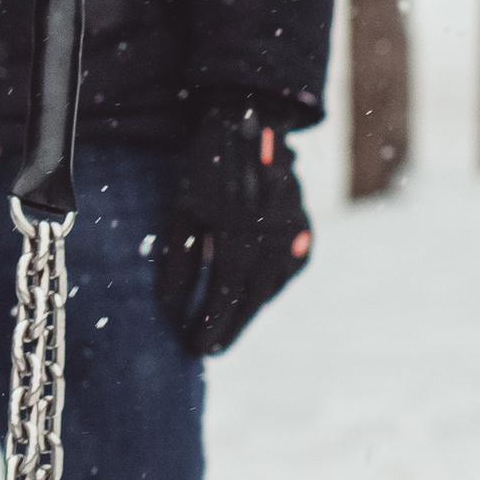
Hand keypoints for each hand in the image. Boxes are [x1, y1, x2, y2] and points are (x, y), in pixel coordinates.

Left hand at [154, 101, 311, 357]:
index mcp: (239, 234)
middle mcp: (272, 239)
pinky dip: (264, 290)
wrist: (252, 130)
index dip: (210, 326)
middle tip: (208, 349)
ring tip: (223, 327)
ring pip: (270, 289)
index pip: (224, 296)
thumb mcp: (183, 216)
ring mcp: (294, 237)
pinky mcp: (305, 234)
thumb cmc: (206, 173)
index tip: (194, 349)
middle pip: (250, 300)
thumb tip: (174, 309)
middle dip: (228, 328)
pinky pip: (284, 273)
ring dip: (246, 310)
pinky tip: (246, 298)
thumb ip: (180, 265)